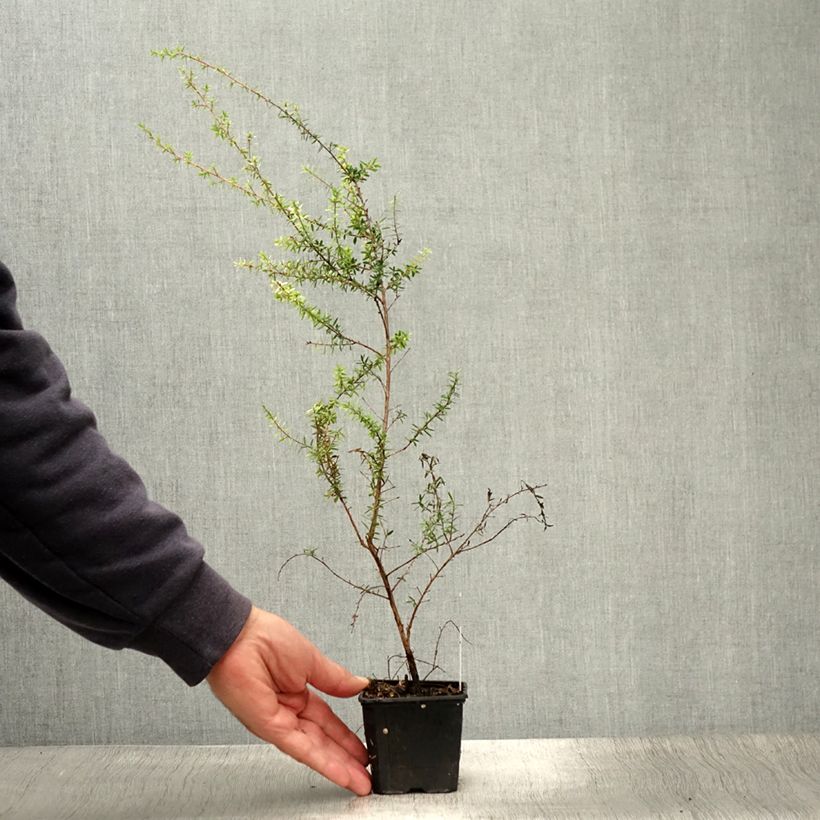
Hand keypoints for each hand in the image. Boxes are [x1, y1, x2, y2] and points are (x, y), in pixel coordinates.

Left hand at [206, 605, 370, 795]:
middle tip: (367, 772)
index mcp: (297, 690)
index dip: (346, 735)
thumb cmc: (263, 638)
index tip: (364, 746)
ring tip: (361, 780)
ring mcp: (278, 722)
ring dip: (339, 767)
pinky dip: (322, 762)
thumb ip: (336, 678)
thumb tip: (360, 685)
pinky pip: (301, 749)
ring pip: (315, 749)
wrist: (237, 637)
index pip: (327, 720)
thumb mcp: (312, 659)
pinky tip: (340, 772)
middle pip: (323, 740)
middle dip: (346, 758)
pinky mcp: (270, 729)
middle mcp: (287, 710)